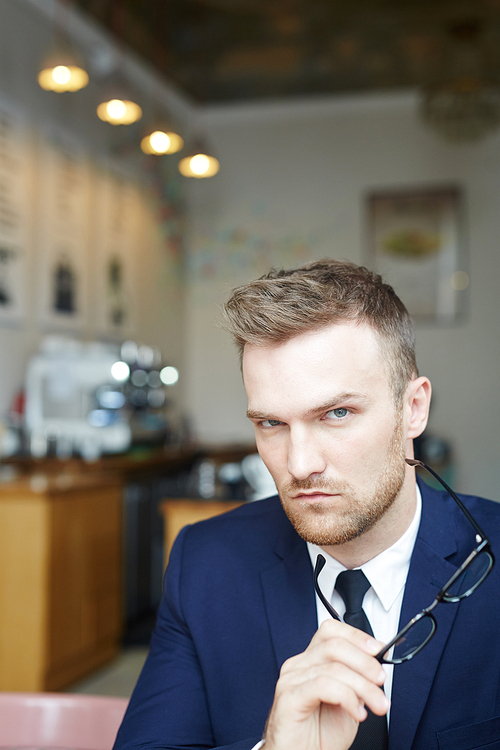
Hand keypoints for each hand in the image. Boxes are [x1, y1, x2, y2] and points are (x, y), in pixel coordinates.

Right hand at [263, 619, 388, 749]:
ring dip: (363, 686)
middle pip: (334, 645)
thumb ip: (357, 680)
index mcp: (311, 662)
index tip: (379, 650)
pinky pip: (323, 686)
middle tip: (381, 681)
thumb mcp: (349, 702)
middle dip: (365, 662)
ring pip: (334, 667)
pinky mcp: (289, 698)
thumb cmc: (320, 736)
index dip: (356, 636)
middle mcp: (299, 666)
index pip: (330, 631)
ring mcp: (291, 680)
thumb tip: (378, 665)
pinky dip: (347, 697)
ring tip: (377, 704)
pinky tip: (357, 713)